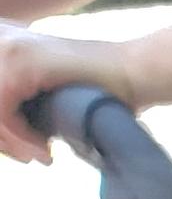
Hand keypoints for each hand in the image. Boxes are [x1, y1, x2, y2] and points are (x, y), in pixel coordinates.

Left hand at [0, 18, 134, 166]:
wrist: (132, 71)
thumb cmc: (101, 86)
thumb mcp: (48, 88)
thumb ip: (23, 97)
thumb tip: (4, 133)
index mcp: (1, 41)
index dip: (0, 130)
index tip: (23, 150)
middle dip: (3, 138)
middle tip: (30, 157)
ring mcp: (7, 47)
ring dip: (12, 142)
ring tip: (41, 156)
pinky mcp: (20, 62)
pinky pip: (1, 110)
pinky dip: (20, 136)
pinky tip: (45, 149)